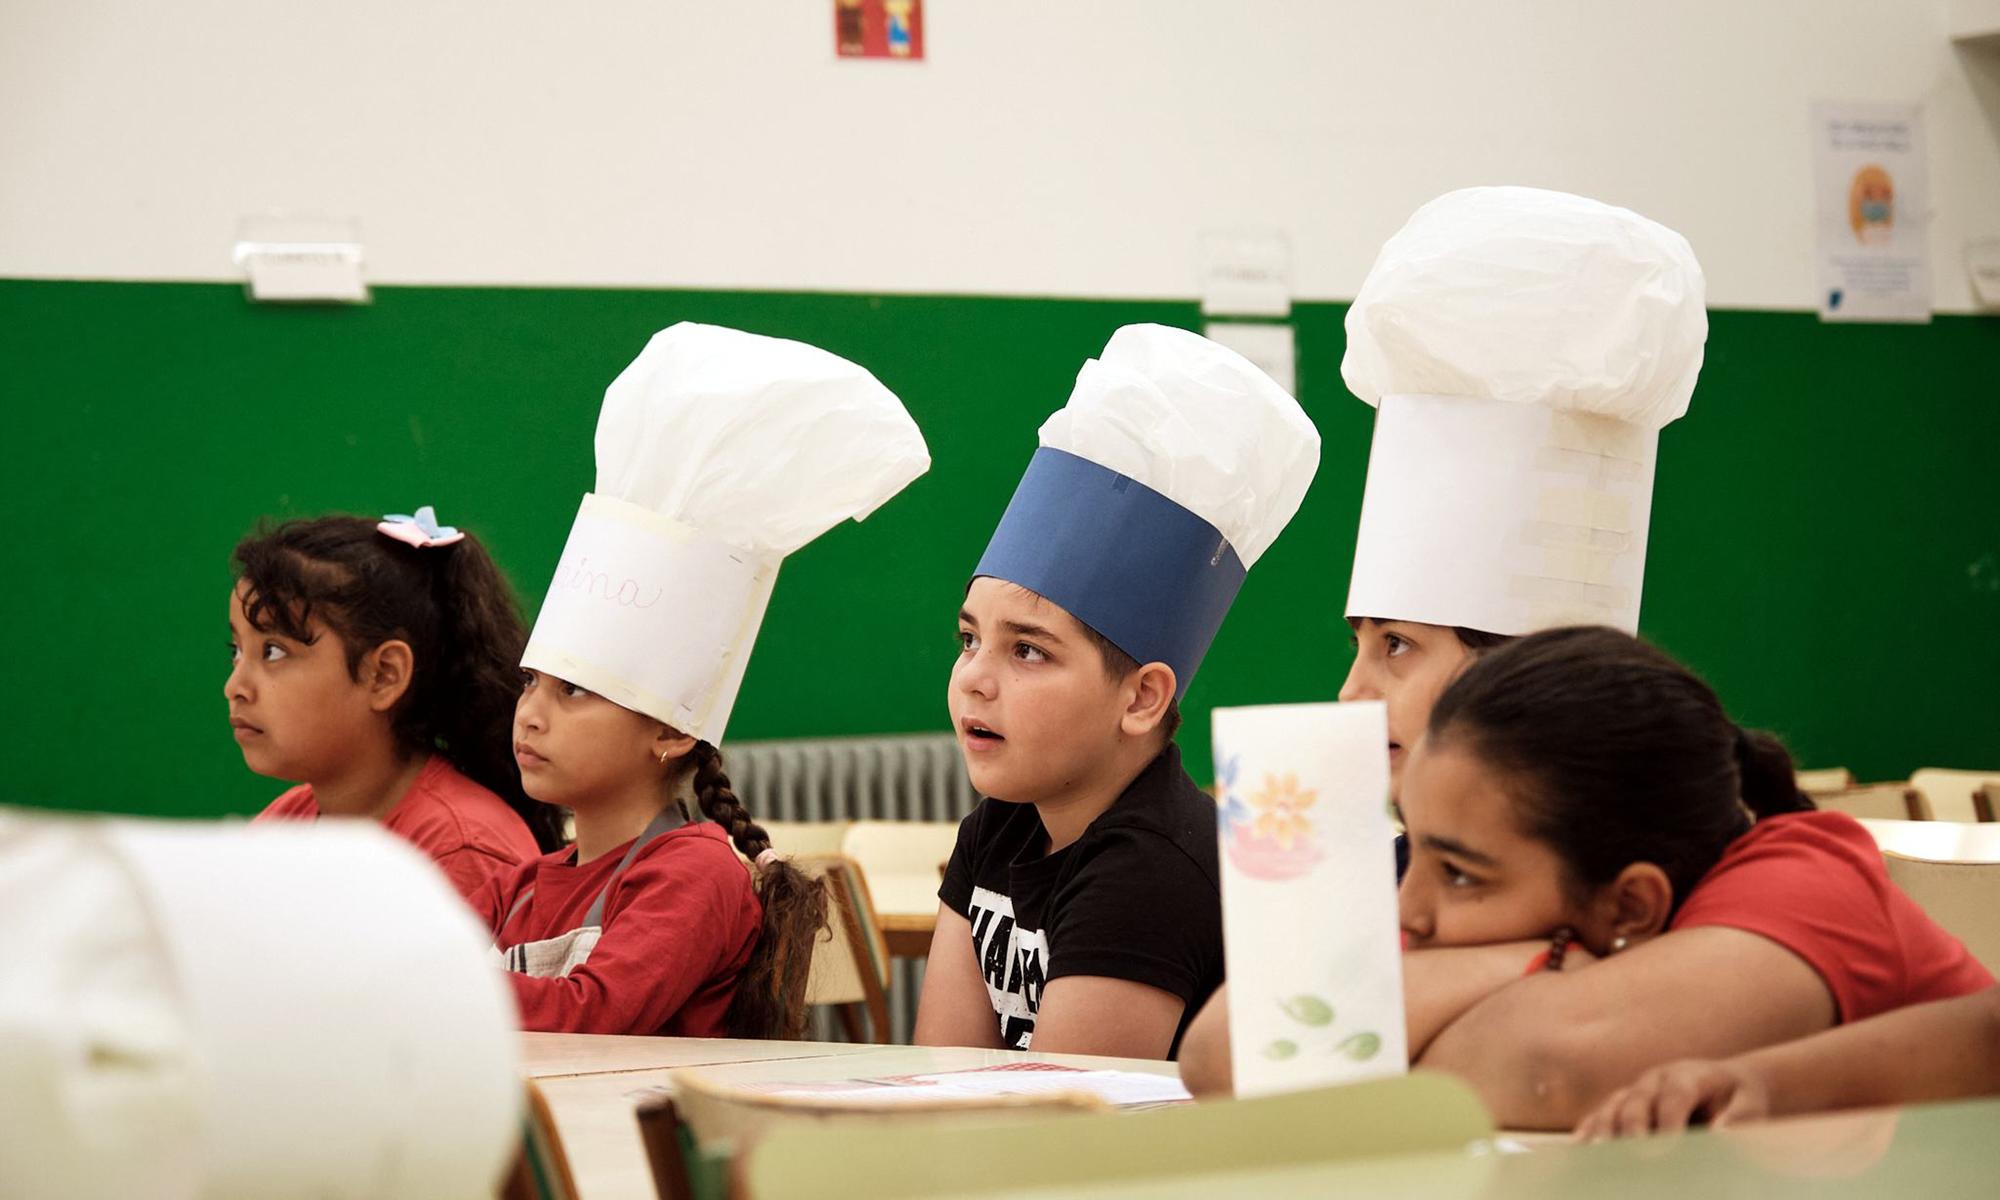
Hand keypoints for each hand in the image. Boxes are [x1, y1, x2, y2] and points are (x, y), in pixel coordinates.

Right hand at [1573, 1057, 1773, 1140]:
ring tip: (1598, 1155)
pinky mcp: (1624, 1103)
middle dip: (1632, 1129)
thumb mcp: (1750, 1105)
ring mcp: (1635, 1089)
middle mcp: (1655, 1079)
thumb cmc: (1739, 1097)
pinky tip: (1580, 1147)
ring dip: (1604, 1130)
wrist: (1726, 1082)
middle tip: (1631, 1156)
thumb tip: (1718, 1134)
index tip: (1667, 1148)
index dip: (1669, 1121)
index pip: (1674, 1096)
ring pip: (1613, 1106)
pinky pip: (1601, 1114)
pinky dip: (1590, 1129)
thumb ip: (1738, 1119)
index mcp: (1687, 1075)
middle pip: (1637, 1101)